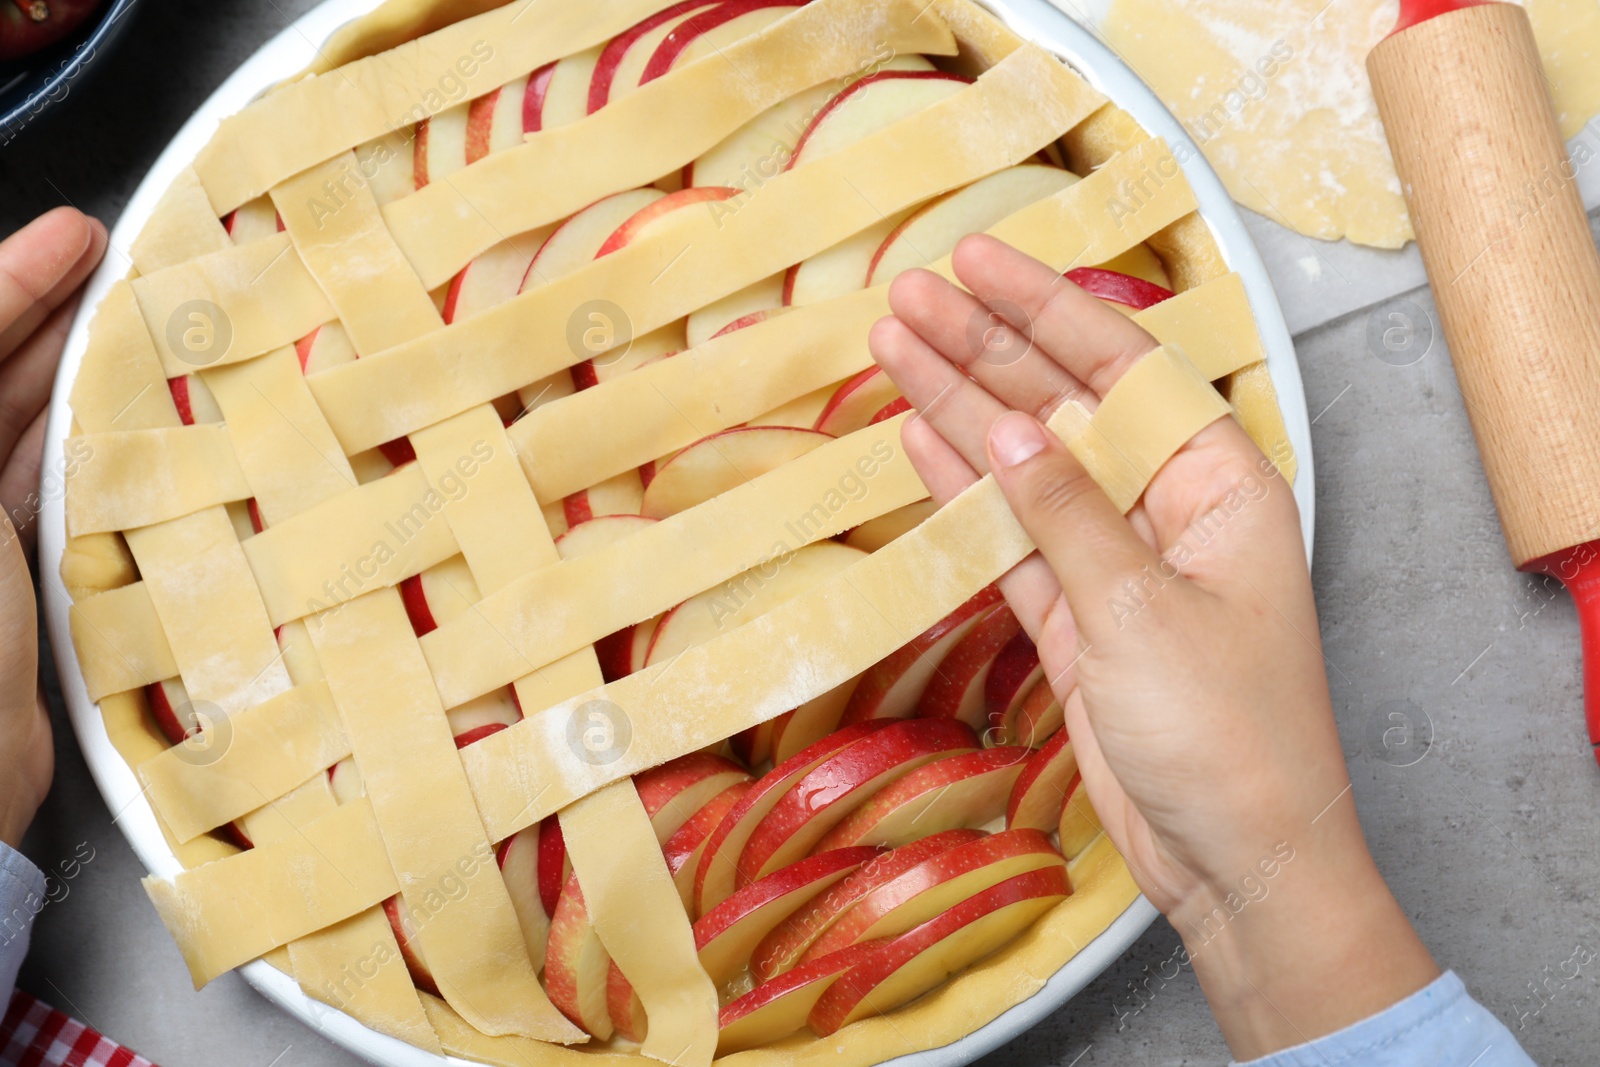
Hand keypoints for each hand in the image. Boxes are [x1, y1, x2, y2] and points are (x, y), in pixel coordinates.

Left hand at [0, 207, 106, 847]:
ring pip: (21, 430)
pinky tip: (137, 423)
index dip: (9, 279)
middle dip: (46, 316)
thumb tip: (8, 332)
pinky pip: (53, 492)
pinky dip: (95, 451)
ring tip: (143, 332)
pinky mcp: (11, 586)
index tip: (73, 236)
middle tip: (116, 264)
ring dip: (80, 380)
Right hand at [870, 234, 1436, 1059]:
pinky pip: (1010, 538)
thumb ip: (1063, 509)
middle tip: (908, 295)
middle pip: (1062, 407)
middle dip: (985, 349)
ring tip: (893, 346)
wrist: (1233, 859)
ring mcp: (1114, 560)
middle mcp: (1166, 505)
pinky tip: (916, 440)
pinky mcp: (1075, 616)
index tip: (975, 260)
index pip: (1119, 368)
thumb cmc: (1225, 733)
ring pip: (1024, 467)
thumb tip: (997, 422)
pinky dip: (963, 494)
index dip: (1043, 308)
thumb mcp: (1140, 607)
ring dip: (959, 411)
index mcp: (1217, 481)